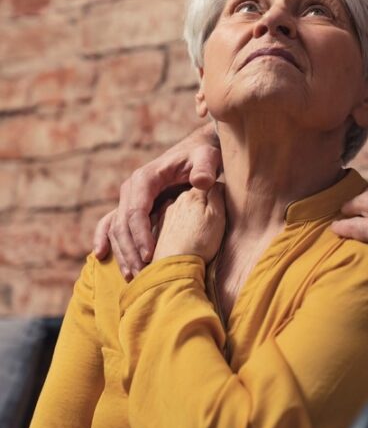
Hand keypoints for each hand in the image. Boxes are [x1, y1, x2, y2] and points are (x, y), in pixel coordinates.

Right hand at [93, 123, 220, 277]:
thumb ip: (205, 168)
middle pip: (123, 224)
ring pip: (116, 228)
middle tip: (142, 275)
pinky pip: (112, 224)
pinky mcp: (132, 206)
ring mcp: (129, 199)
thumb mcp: (207, 157)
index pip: (137, 211)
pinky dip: (105, 239)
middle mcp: (132, 189)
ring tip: (132, 276)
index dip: (141, 235)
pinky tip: (100, 255)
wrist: (195, 151)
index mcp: (146, 178)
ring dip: (122, 252)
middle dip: (131, 251)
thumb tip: (201, 182)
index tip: (150, 256)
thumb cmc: (202, 156)